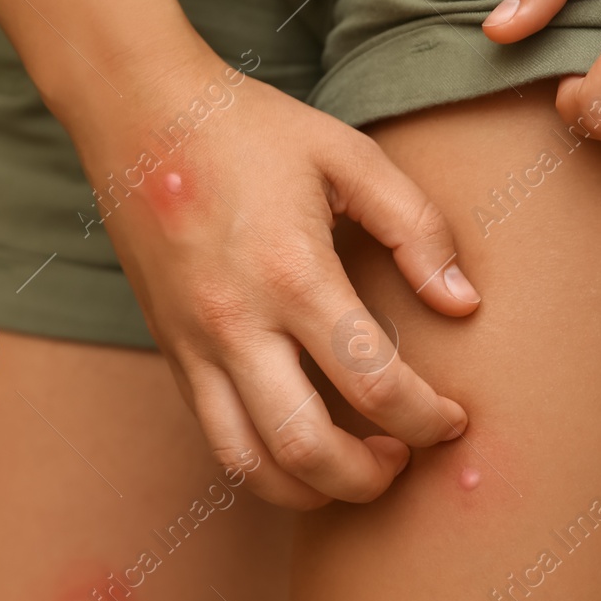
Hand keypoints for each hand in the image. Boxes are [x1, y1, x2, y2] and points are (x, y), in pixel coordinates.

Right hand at [73, 49, 476, 507]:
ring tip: (352, 466)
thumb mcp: (348, 156)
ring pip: (248, 463)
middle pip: (307, 451)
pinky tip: (299, 436)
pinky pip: (213, 433)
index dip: (428, 419)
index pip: (375, 385)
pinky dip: (262, 459)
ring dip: (310, 488)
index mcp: (293, 273)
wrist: (137, 112)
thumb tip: (463, 304)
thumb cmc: (249, 128)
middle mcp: (237, 323)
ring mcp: (194, 343)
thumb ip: (417, 227)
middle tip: (403, 456)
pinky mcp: (169, 349)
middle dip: (370, 479)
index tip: (452, 416)